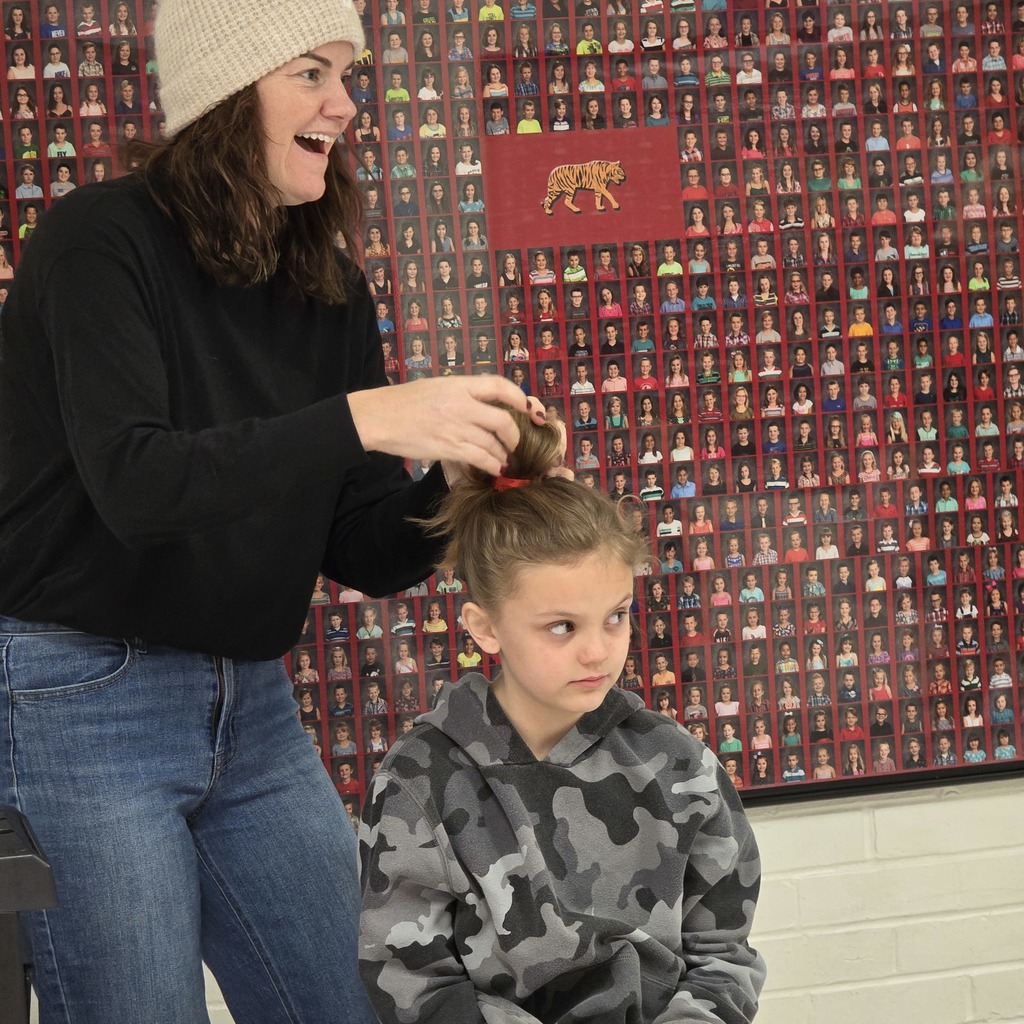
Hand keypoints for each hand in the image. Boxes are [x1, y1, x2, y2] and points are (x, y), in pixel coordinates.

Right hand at [348, 377, 545, 476]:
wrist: (381, 416)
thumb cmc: (406, 401)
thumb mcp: (437, 387)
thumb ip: (463, 394)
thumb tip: (486, 406)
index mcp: (459, 385)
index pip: (498, 386)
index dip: (519, 397)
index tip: (528, 408)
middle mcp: (462, 405)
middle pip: (503, 421)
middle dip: (515, 436)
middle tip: (515, 443)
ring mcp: (456, 428)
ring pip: (494, 444)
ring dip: (502, 454)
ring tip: (502, 459)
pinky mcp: (449, 448)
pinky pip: (481, 459)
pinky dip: (492, 465)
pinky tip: (493, 468)